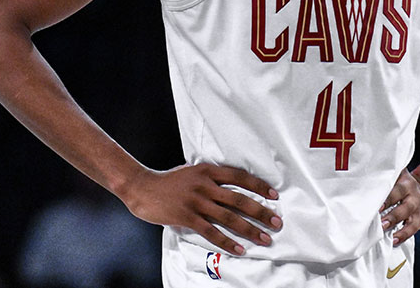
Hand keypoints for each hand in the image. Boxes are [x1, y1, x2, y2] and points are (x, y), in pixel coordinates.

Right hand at [121, 163, 281, 255]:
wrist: (142, 188)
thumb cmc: (169, 181)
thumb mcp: (192, 172)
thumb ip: (211, 177)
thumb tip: (232, 187)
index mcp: (208, 170)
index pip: (240, 177)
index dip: (258, 186)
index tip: (274, 195)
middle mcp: (205, 185)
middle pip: (239, 199)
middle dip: (261, 212)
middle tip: (277, 222)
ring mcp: (196, 201)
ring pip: (229, 217)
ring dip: (249, 229)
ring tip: (264, 238)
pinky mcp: (187, 217)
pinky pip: (211, 232)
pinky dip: (227, 242)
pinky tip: (239, 249)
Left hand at [380, 169, 419, 245]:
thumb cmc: (402, 184)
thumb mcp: (396, 176)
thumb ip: (383, 178)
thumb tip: (362, 181)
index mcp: (405, 182)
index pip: (396, 190)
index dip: (387, 198)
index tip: (375, 205)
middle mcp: (413, 195)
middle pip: (405, 205)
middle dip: (391, 214)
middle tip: (379, 221)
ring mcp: (417, 208)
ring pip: (409, 218)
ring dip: (395, 224)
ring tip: (383, 229)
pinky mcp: (419, 220)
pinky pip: (412, 229)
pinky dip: (403, 235)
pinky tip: (393, 240)